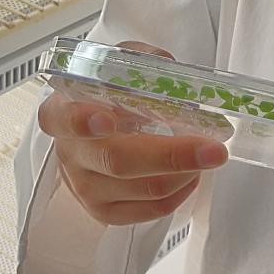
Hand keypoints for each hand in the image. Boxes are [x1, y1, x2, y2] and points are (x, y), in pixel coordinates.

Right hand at [39, 41, 228, 226]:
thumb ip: (140, 61)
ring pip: (144, 189)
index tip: (108, 121)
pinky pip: (151, 211)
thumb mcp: (117, 66)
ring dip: (186, 173)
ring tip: (207, 155)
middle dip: (172, 155)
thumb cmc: (106, 94)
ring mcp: (84, 188)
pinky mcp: (104, 212)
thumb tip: (169, 68)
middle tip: (212, 148)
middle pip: (118, 160)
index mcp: (61, 111)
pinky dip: (180, 192)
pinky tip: (191, 174)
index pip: (62, 119)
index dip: (82, 121)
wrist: (90, 131)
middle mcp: (70, 153)